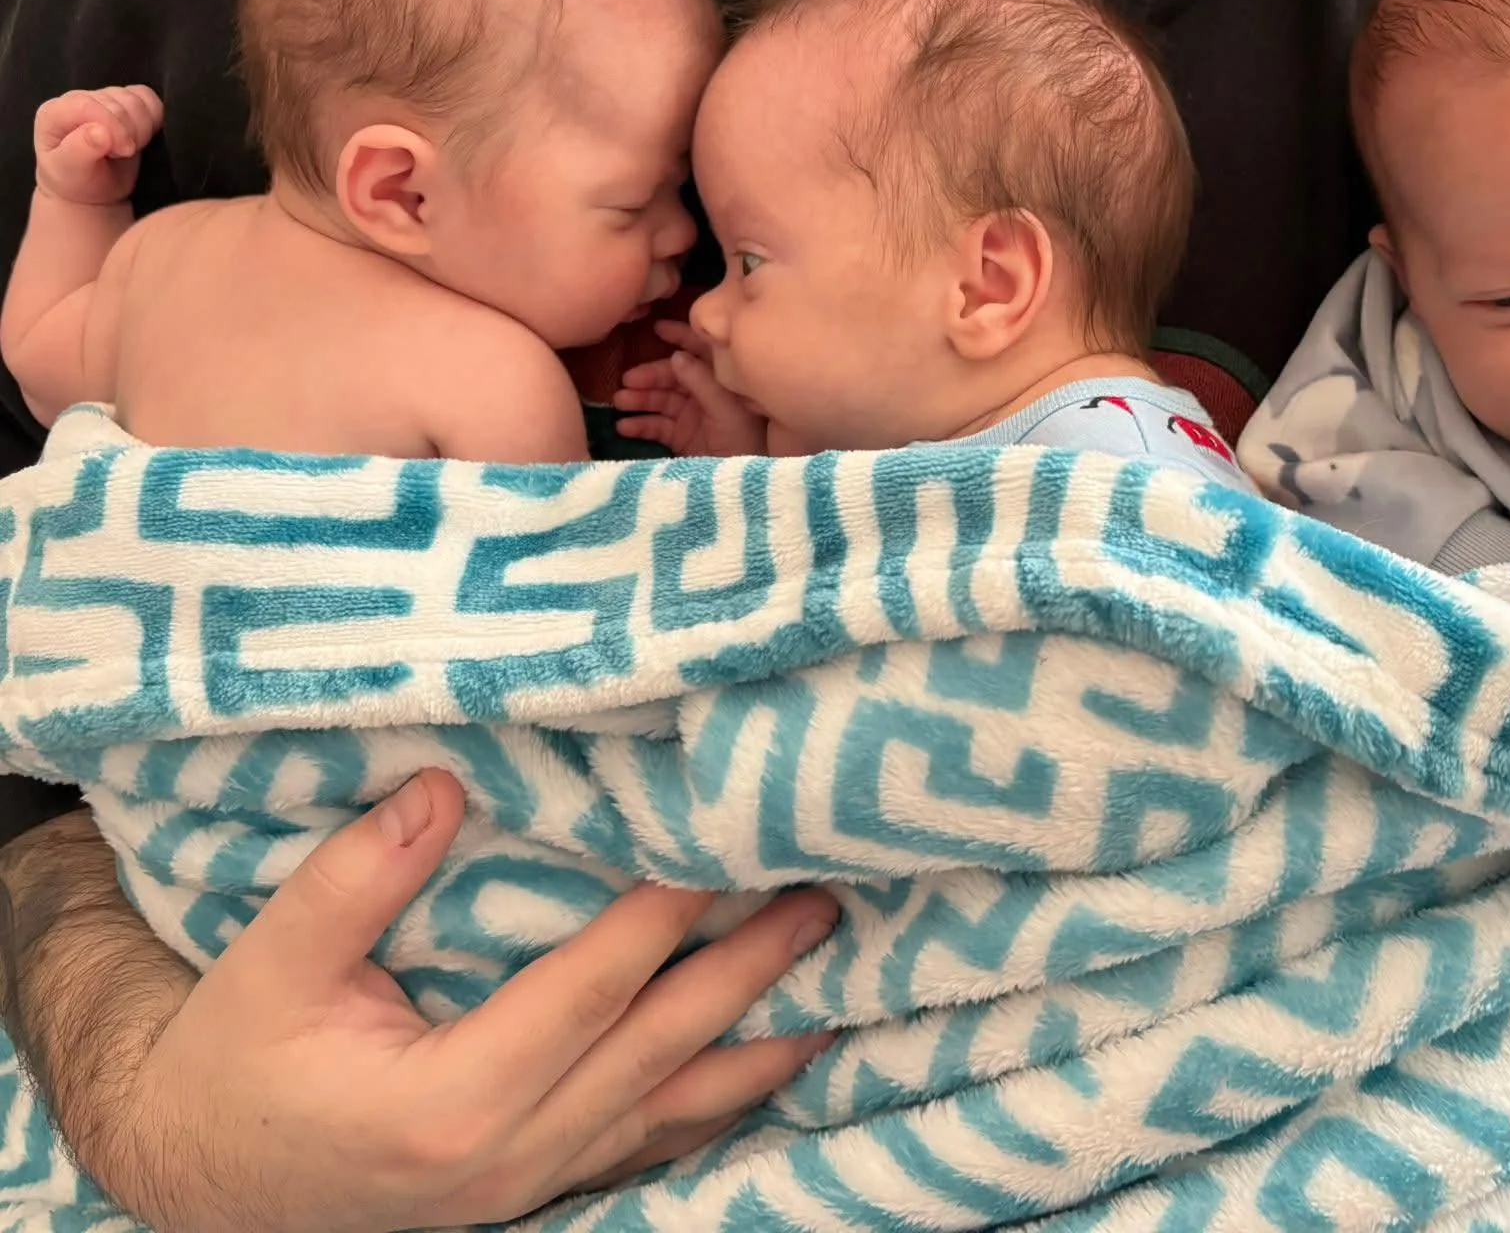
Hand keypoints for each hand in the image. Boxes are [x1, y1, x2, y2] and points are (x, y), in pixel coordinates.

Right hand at [4, 773, 838, 1232]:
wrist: (205, 1190)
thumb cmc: (233, 1072)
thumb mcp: (268, 967)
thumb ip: (354, 878)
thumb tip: (444, 787)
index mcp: (449, 1102)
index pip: (592, 989)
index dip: (665, 913)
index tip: (725, 845)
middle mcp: (510, 1155)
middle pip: (660, 1047)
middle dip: (749, 970)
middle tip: (821, 899)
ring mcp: (532, 1185)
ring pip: (674, 1108)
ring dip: (759, 1044)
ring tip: (836, 983)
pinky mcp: (537, 1189)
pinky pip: (650, 1144)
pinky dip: (718, 1101)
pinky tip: (768, 1062)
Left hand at [33, 85, 162, 205]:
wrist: (91, 191)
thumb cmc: (76, 182)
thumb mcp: (70, 172)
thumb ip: (80, 151)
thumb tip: (101, 132)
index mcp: (55, 112)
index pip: (89, 104)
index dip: (113, 125)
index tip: (125, 152)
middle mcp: (79, 99)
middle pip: (118, 100)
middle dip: (129, 131)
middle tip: (122, 154)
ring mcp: (104, 99)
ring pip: (136, 99)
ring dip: (142, 128)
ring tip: (129, 149)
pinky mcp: (126, 104)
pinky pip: (149, 99)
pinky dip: (153, 118)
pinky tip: (141, 138)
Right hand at [615, 321, 768, 455]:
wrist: (739, 483)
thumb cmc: (743, 442)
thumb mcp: (725, 409)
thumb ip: (702, 382)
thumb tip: (676, 355)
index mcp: (720, 381)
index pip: (699, 351)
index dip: (680, 336)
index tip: (657, 327)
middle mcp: (703, 393)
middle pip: (671, 376)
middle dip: (649, 376)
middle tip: (627, 381)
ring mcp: (690, 414)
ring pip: (659, 399)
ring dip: (638, 398)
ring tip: (620, 401)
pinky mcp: (679, 437)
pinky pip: (655, 425)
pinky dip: (639, 425)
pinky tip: (624, 427)